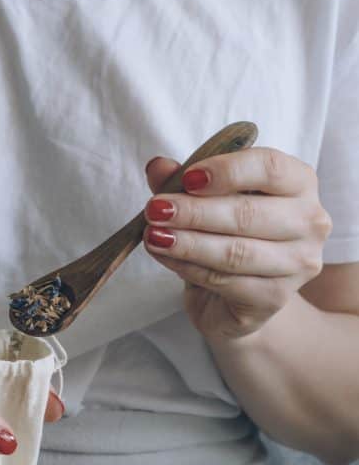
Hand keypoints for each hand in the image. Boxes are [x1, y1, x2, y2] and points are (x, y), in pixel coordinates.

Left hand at [143, 148, 332, 340]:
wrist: (238, 297)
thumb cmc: (229, 237)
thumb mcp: (205, 202)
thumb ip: (184, 182)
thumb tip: (157, 167)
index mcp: (299, 183)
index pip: (270, 167)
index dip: (227, 170)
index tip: (187, 178)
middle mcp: (309, 222)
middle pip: (248, 213)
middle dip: (194, 211)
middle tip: (155, 209)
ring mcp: (298, 264)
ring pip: (235, 252)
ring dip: (187, 243)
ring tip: (153, 236)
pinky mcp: (275, 298)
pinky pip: (224, 280)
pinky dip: (189, 267)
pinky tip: (166, 257)